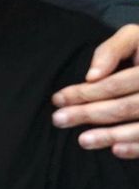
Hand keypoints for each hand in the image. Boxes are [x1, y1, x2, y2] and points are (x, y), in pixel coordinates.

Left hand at [53, 23, 138, 158]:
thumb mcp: (135, 38)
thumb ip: (112, 50)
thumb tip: (92, 76)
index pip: (115, 84)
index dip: (85, 93)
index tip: (57, 99)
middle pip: (124, 107)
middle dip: (88, 115)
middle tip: (58, 120)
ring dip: (110, 136)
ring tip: (82, 140)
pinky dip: (136, 148)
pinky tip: (115, 150)